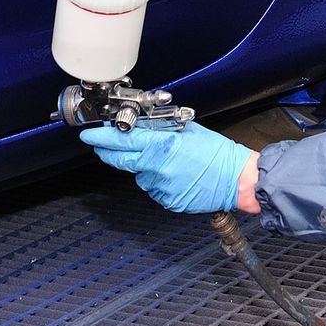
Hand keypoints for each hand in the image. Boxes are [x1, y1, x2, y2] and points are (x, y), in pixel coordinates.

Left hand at [80, 121, 254, 214]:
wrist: (236, 180)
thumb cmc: (217, 154)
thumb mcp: (187, 130)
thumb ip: (161, 129)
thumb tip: (141, 124)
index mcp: (162, 145)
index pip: (123, 140)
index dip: (102, 138)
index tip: (90, 136)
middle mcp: (157, 167)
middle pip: (122, 160)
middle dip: (109, 152)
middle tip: (102, 146)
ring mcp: (160, 186)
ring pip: (140, 175)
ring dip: (145, 167)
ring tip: (169, 162)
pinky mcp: (167, 201)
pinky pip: (154, 188)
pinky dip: (159, 181)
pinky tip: (176, 175)